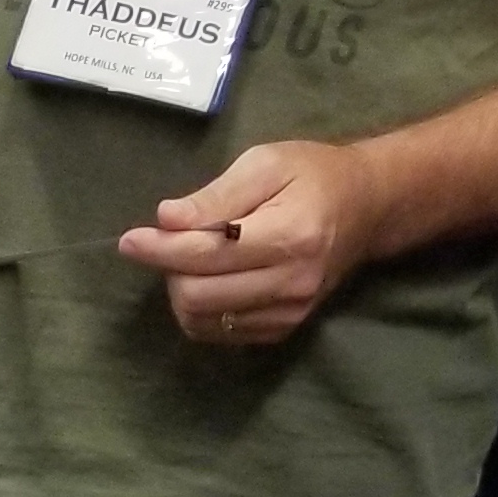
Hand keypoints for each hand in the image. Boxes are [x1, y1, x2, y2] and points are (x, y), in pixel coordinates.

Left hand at [118, 139, 387, 345]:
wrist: (367, 208)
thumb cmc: (313, 175)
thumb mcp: (266, 163)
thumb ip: (215, 195)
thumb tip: (165, 219)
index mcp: (290, 235)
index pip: (205, 255)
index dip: (159, 249)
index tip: (131, 240)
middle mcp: (292, 282)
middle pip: (196, 295)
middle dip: (171, 270)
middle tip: (174, 243)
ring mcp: (289, 313)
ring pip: (200, 320)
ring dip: (182, 292)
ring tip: (196, 259)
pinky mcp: (282, 330)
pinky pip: (217, 333)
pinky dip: (200, 310)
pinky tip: (211, 280)